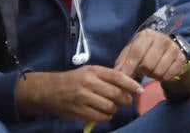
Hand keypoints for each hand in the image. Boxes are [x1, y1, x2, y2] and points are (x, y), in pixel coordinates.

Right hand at [17, 66, 139, 122]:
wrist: (50, 90)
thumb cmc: (73, 80)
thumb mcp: (88, 72)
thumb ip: (106, 77)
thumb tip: (128, 85)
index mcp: (92, 71)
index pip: (117, 76)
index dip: (130, 84)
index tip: (139, 89)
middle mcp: (88, 83)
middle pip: (116, 94)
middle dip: (125, 99)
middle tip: (125, 100)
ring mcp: (84, 98)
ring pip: (110, 107)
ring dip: (114, 109)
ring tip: (110, 106)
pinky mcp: (81, 111)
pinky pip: (102, 117)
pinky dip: (106, 116)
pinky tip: (102, 112)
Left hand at [114, 28, 187, 82]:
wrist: (170, 47)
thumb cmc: (147, 49)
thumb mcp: (134, 49)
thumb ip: (124, 60)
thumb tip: (117, 71)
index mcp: (147, 35)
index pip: (136, 52)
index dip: (129, 67)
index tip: (123, 77)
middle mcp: (162, 39)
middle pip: (148, 65)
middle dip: (142, 72)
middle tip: (142, 71)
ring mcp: (173, 48)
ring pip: (158, 72)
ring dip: (152, 76)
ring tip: (152, 70)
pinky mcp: (181, 58)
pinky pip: (168, 76)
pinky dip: (162, 78)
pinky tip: (161, 72)